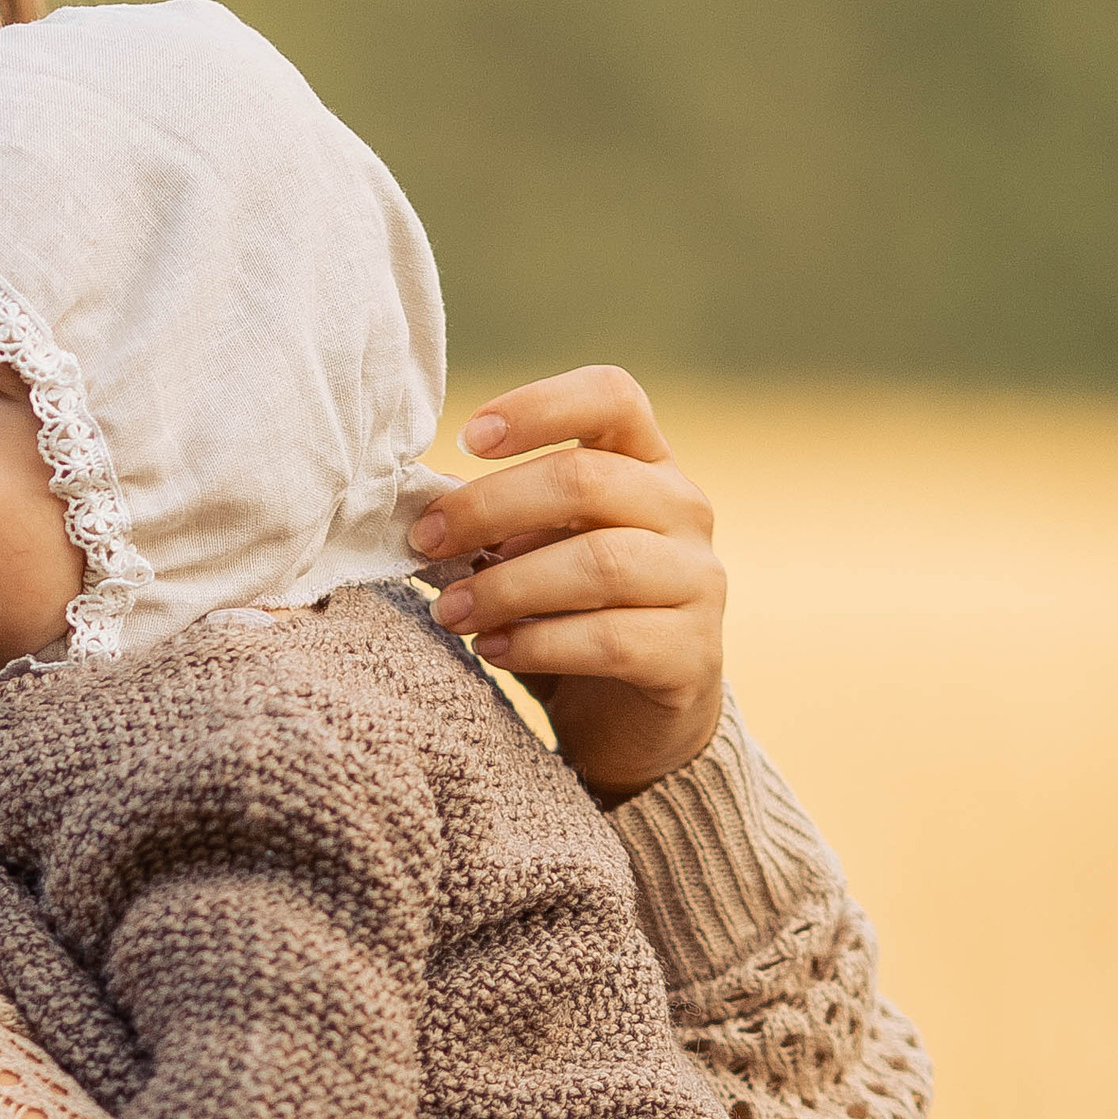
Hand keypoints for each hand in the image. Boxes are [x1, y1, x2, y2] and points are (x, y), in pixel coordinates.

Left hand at [408, 364, 725, 800]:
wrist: (636, 720)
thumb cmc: (571, 615)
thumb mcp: (537, 550)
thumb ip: (498, 520)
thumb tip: (418, 508)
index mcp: (647, 465)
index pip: (612, 397)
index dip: (540, 405)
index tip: (467, 438)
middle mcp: (684, 511)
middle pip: (585, 480)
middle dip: (489, 507)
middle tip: (425, 542)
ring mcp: (698, 582)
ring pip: (598, 563)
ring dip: (506, 586)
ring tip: (449, 612)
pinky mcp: (692, 655)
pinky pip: (611, 639)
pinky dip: (538, 643)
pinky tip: (492, 651)